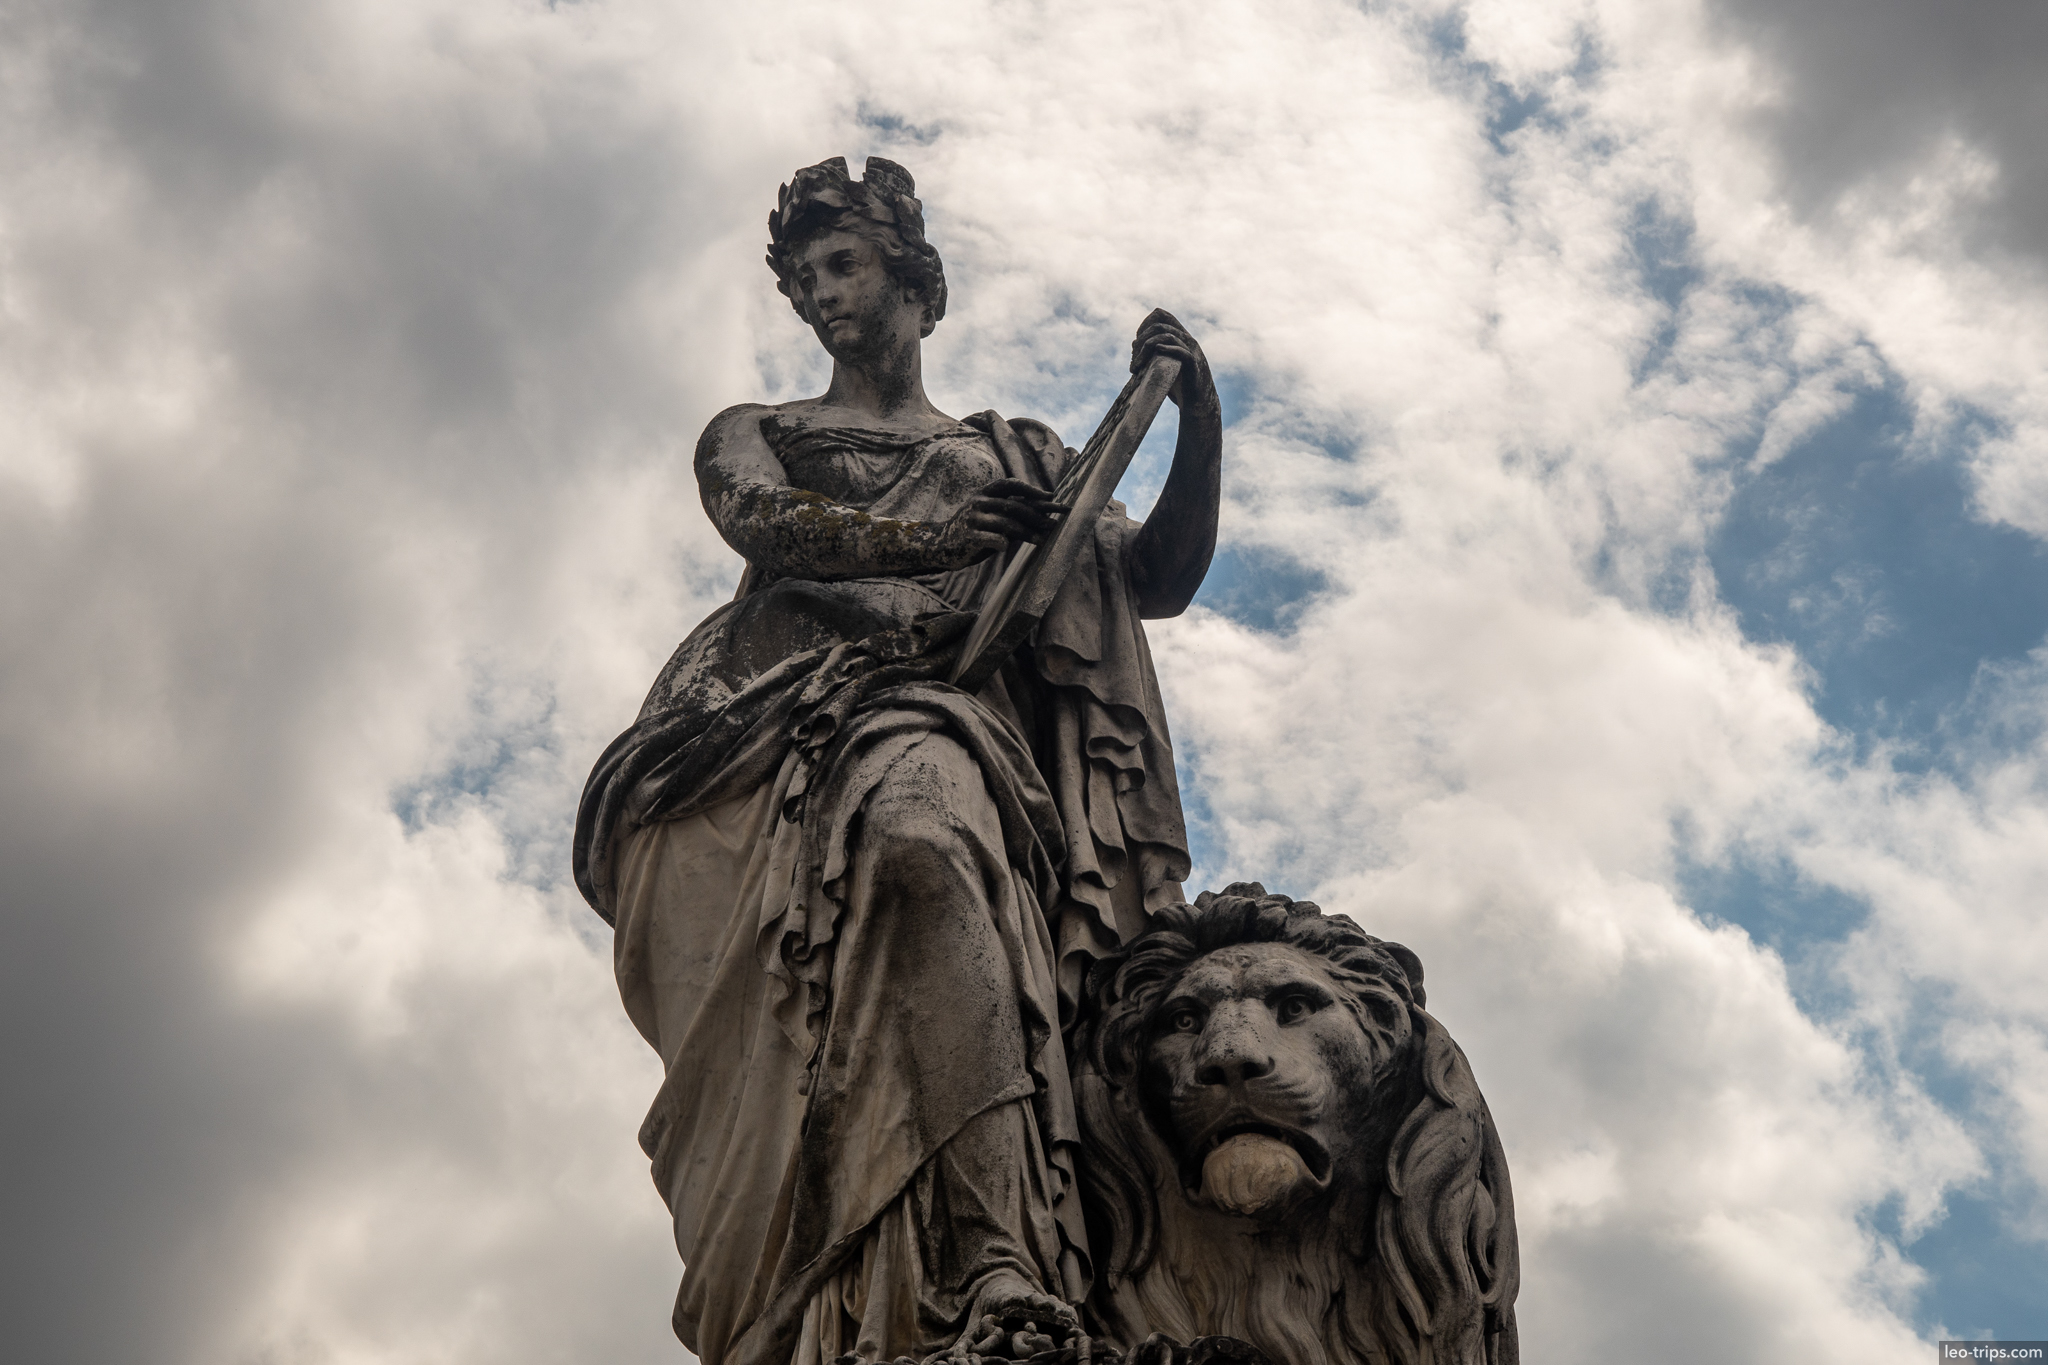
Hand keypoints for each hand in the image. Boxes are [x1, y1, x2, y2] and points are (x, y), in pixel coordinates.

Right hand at [936, 478, 1066, 564]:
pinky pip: (991, 538)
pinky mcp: (969, 537)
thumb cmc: (973, 529)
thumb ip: (1010, 511)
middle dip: (1037, 515)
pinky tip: (1009, 547)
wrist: (941, 543)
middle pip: (1013, 506)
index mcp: (985, 493)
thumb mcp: (989, 515)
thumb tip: (1042, 512)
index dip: (1032, 490)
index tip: (1051, 496)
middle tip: (1054, 524)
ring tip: (1043, 540)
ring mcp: (973, 519)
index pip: (1011, 485)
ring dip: (1027, 532)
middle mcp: (979, 502)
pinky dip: (1001, 542)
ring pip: (1006, 523)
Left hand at [1130, 307, 1218, 414]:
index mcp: (1180, 336)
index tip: (1136, 343)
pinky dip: (1169, 349)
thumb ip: (1152, 352)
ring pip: (1169, 336)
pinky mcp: (1194, 366)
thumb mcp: (1163, 363)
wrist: (1197, 404)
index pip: (1162, 315)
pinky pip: (1183, 352)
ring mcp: (1192, 351)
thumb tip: (1134, 343)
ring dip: (1148, 346)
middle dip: (1142, 338)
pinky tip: (1157, 351)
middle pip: (1161, 324)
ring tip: (1137, 364)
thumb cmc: (1179, 384)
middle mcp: (1187, 340)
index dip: (1145, 323)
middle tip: (1134, 358)